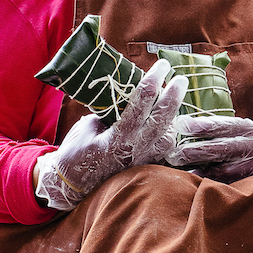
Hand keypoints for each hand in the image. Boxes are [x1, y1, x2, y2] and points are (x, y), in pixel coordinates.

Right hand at [34, 59, 187, 209]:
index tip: (162, 65)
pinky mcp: (144, 167)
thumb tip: (121, 100)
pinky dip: (170, 133)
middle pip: (162, 118)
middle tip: (181, 79)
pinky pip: (164, 149)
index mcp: (118, 136)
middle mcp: (135, 149)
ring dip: (175, 116)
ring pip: (169, 136)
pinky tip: (170, 122)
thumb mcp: (85, 128)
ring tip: (177, 99)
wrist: (71, 187)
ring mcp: (142, 160)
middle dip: (174, 96)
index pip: (142, 102)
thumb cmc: (74, 155)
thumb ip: (106, 114)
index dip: (153, 80)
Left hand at [164, 115, 252, 182]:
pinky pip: (233, 187)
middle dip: (195, 151)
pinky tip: (202, 190)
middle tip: (173, 154)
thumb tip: (196, 126)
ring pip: (225, 171)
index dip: (201, 125)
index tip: (181, 124)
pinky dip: (217, 188)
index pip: (223, 125)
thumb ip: (230, 129)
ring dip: (202, 173)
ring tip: (184, 174)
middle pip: (220, 149)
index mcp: (251, 129)